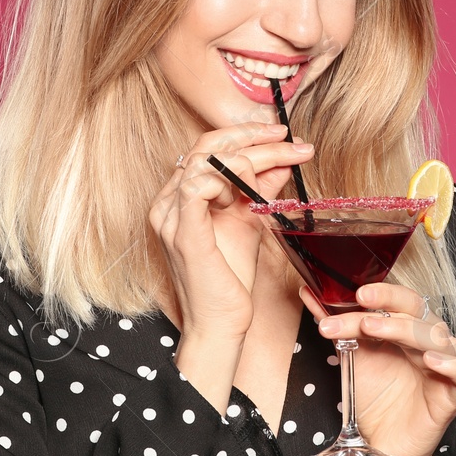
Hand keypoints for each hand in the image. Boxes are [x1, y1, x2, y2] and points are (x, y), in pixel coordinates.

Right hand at [149, 121, 314, 340]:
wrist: (222, 321)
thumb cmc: (230, 276)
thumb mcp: (249, 220)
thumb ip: (260, 189)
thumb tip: (282, 160)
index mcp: (179, 196)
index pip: (208, 147)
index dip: (246, 134)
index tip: (283, 135)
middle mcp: (168, 201)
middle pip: (207, 146)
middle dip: (252, 136)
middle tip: (288, 137)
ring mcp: (170, 215)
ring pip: (206, 159)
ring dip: (247, 158)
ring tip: (274, 172)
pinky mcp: (181, 231)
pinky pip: (198, 185)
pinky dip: (226, 180)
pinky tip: (244, 195)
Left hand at [303, 282, 455, 455]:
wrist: (381, 443)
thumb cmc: (373, 396)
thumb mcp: (351, 356)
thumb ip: (335, 324)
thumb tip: (308, 292)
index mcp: (407, 327)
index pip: (398, 301)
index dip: (379, 295)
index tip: (352, 293)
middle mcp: (428, 341)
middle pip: (417, 312)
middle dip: (388, 304)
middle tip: (360, 305)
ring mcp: (444, 365)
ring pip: (437, 337)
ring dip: (405, 329)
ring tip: (372, 328)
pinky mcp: (455, 394)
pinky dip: (452, 365)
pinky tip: (429, 361)